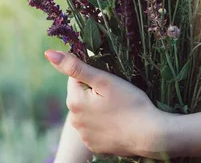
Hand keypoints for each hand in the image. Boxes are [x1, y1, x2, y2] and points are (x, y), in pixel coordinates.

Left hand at [45, 50, 167, 157]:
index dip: (93, 76)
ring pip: (88, 113)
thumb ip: (75, 66)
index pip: (76, 78)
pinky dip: (103, 124)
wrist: (152, 136)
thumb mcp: (104, 80)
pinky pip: (95, 129)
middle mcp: (75, 121)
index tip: (109, 81)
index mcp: (74, 102)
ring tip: (119, 109)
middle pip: (81, 96)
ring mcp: (85, 136)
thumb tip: (49, 54)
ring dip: (98, 108)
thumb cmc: (130, 103)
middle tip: (116, 94)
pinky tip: (118, 123)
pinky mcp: (95, 146)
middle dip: (94, 92)